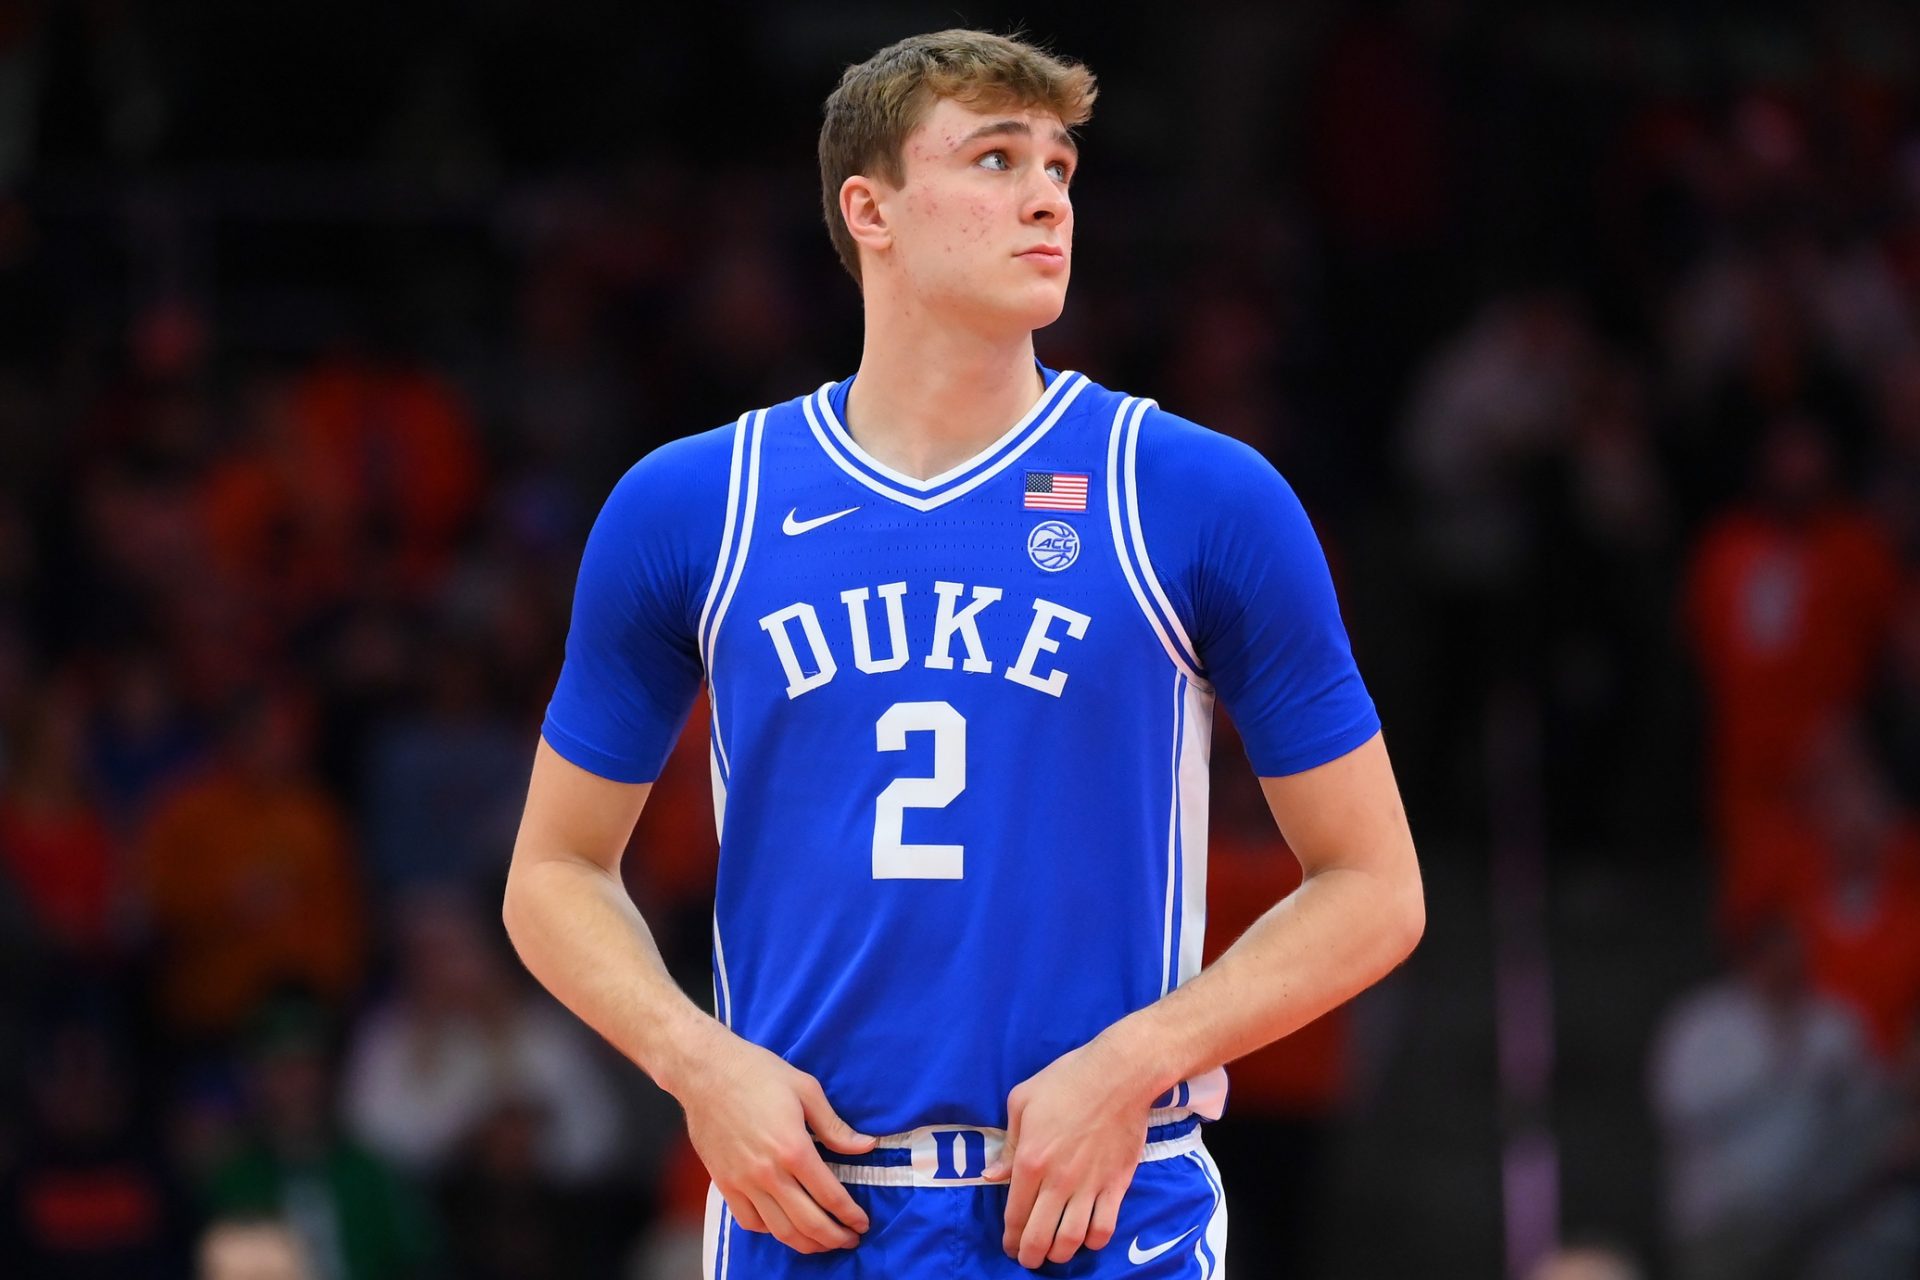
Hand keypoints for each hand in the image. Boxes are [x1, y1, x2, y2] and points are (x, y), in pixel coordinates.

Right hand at [675, 1025, 876, 1253]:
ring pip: (780, 1230)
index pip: (830, 1197)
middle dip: (834, 1237)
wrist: (705, 1071)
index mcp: (794, 1149)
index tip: (862, 1223)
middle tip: (849, 1240)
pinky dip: (770, 1231)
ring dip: (806, 1243)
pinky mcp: (724, 1183)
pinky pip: (750, 1221)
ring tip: (823, 1242)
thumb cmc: (757, 1073)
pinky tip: (784, 1226)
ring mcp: (743, 1182)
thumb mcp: (806, 1089)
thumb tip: (866, 1146)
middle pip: (808, 1222)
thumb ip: (835, 1127)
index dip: (850, 1216)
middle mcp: (768, 1173)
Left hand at [981, 1037, 1153, 1268]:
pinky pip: (1104, 1227)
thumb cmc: (1066, 1080)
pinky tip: (1086, 1237)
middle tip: (1029, 1259)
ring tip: (1055, 1254)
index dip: (1010, 1238)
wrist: (1120, 1074)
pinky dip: (1093, 1241)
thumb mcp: (1023, 1100)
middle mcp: (1058, 1181)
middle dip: (1030, 1255)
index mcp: (1030, 1160)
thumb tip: (992, 1175)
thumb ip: (1008, 1144)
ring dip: (1059, 1254)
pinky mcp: (1117, 1185)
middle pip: (1040, 1236)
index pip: (1014, 1214)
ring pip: (1071, 1239)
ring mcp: (1090, 1185)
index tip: (1009, 1246)